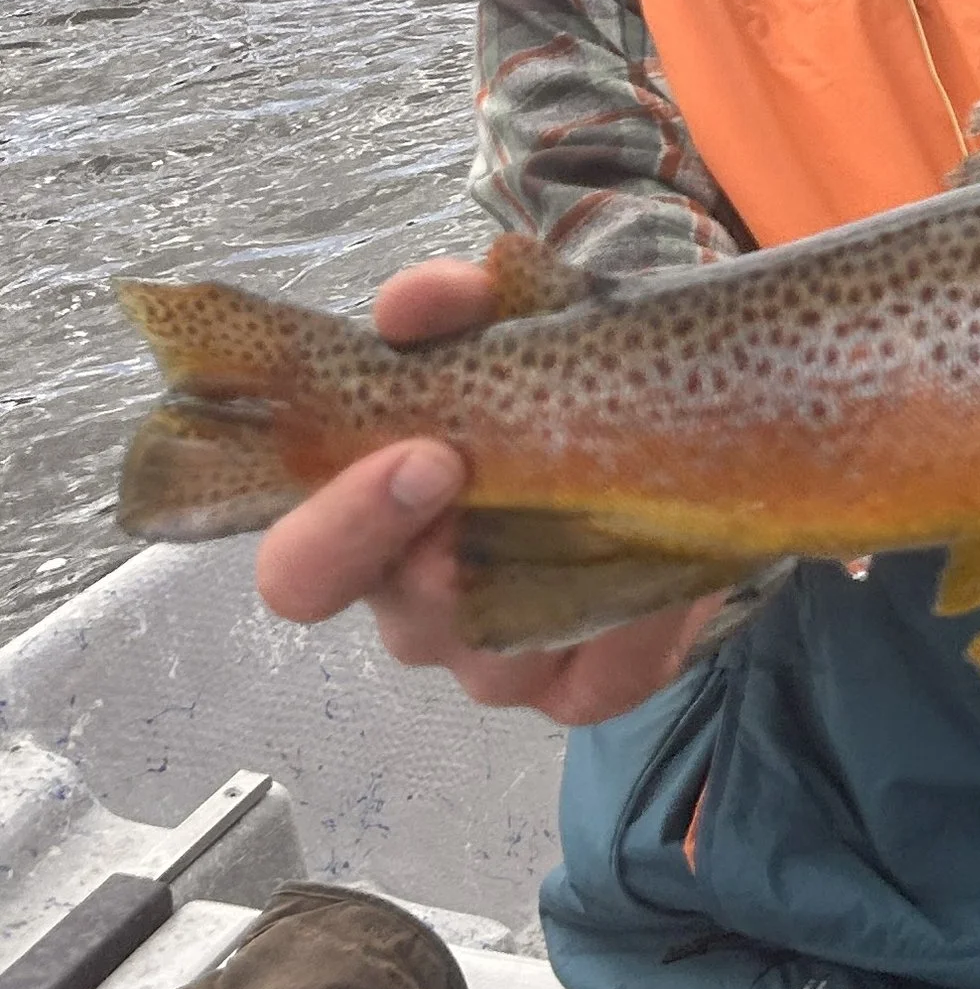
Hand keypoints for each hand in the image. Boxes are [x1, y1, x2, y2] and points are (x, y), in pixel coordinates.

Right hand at [255, 257, 716, 723]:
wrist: (671, 434)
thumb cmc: (549, 385)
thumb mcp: (506, 322)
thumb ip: (450, 306)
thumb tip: (413, 303)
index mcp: (370, 535)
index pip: (300, 573)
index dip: (341, 525)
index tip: (419, 452)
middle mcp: (421, 611)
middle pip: (404, 626)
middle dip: (442, 563)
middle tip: (473, 475)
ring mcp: (503, 663)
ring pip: (501, 658)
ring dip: (546, 580)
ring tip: (599, 502)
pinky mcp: (590, 686)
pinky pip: (606, 676)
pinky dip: (637, 621)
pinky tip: (669, 566)